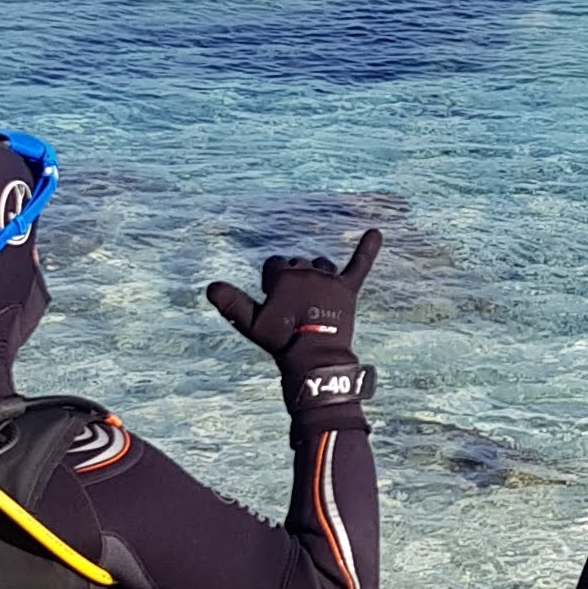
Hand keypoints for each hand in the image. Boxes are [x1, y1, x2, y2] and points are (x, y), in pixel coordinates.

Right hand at [206, 225, 380, 413]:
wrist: (313, 357)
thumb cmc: (280, 340)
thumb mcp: (250, 323)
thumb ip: (231, 303)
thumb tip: (210, 287)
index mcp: (284, 275)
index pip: (274, 264)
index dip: (272, 284)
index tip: (276, 305)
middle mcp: (308, 271)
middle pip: (298, 264)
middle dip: (295, 281)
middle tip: (295, 311)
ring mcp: (329, 280)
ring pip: (322, 265)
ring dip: (317, 275)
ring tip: (314, 300)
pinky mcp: (348, 290)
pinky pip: (360, 264)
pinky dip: (368, 248)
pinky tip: (377, 232)